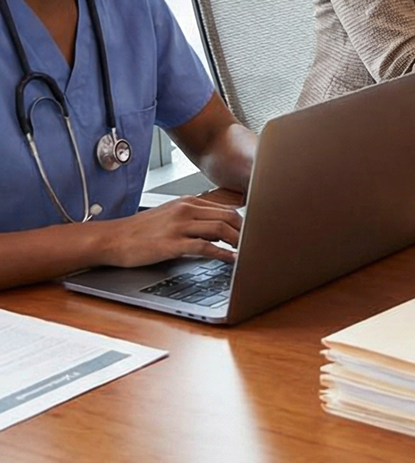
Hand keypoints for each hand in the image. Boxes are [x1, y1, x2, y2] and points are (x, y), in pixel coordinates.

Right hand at [106, 197, 242, 267]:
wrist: (112, 239)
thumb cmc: (140, 231)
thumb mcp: (170, 216)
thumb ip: (195, 219)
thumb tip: (221, 231)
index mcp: (187, 202)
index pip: (226, 209)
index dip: (243, 222)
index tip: (254, 233)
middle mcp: (185, 210)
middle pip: (228, 217)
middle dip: (245, 232)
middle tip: (255, 244)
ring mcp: (178, 226)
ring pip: (220, 229)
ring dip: (238, 242)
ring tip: (247, 252)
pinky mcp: (171, 243)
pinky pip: (204, 247)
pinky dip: (222, 253)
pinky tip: (230, 259)